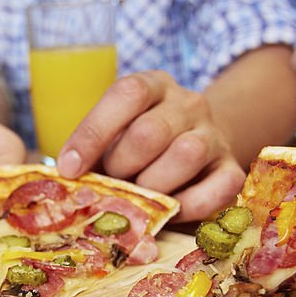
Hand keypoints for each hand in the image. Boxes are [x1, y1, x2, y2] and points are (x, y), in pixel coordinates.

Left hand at [56, 71, 244, 221]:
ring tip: (141, 196)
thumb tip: (63, 180)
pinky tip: (170, 210)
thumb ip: (93, 152)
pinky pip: (217, 189)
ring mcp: (214, 135)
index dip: (93, 133)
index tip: (69, 169)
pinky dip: (188, 207)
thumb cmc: (140, 147)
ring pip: (186, 154)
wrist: (198, 148)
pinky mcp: (232, 169)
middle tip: (113, 184)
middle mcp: (188, 103)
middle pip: (151, 132)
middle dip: (122, 167)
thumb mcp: (114, 135)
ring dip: (153, 185)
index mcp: (153, 86)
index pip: (126, 94)